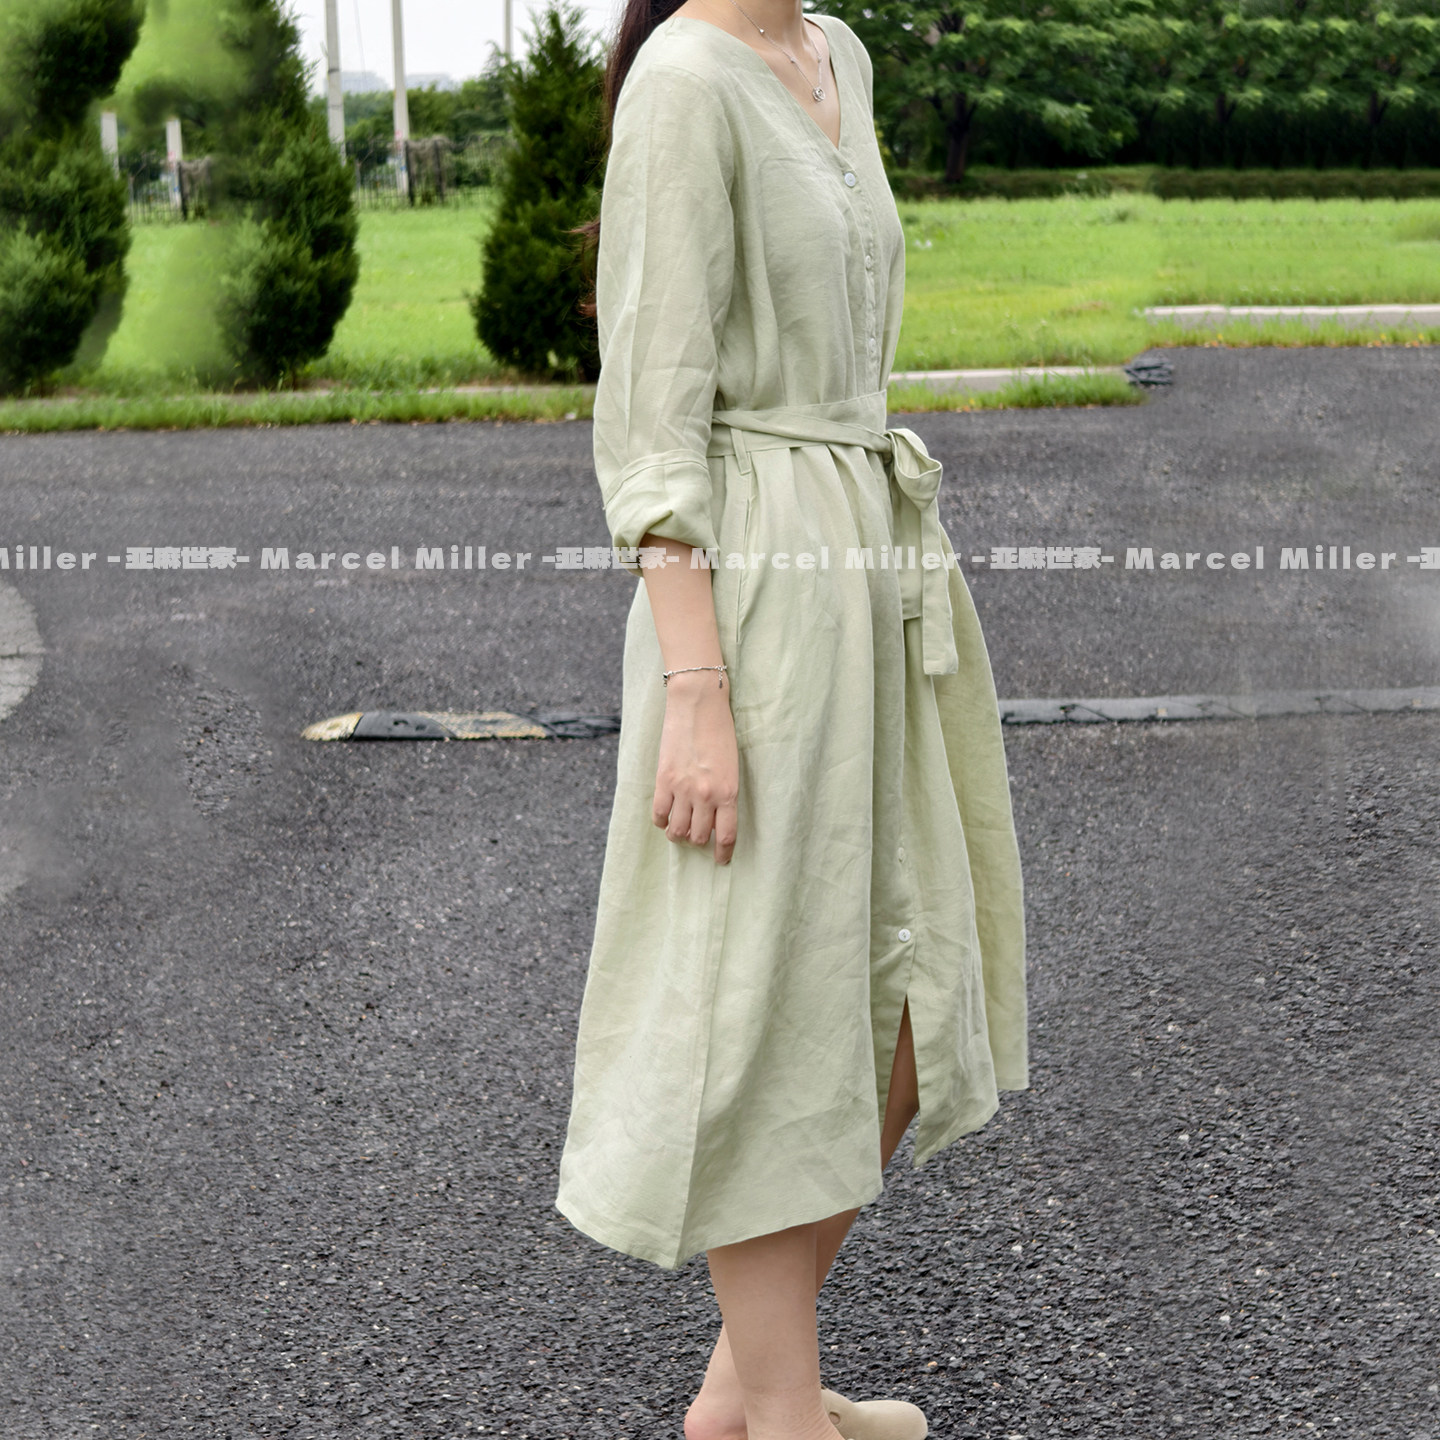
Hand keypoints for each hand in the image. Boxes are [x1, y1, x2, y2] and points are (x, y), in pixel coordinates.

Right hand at [652, 669, 738, 864]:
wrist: (697, 704)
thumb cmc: (720, 731)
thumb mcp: (731, 765)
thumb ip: (724, 791)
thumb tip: (715, 815)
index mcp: (729, 792)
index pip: (727, 835)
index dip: (723, 852)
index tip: (721, 859)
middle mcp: (706, 795)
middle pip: (699, 836)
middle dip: (698, 841)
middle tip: (697, 835)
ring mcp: (683, 789)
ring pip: (677, 831)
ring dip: (678, 834)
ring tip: (679, 829)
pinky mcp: (663, 780)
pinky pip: (659, 814)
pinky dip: (661, 821)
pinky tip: (664, 818)